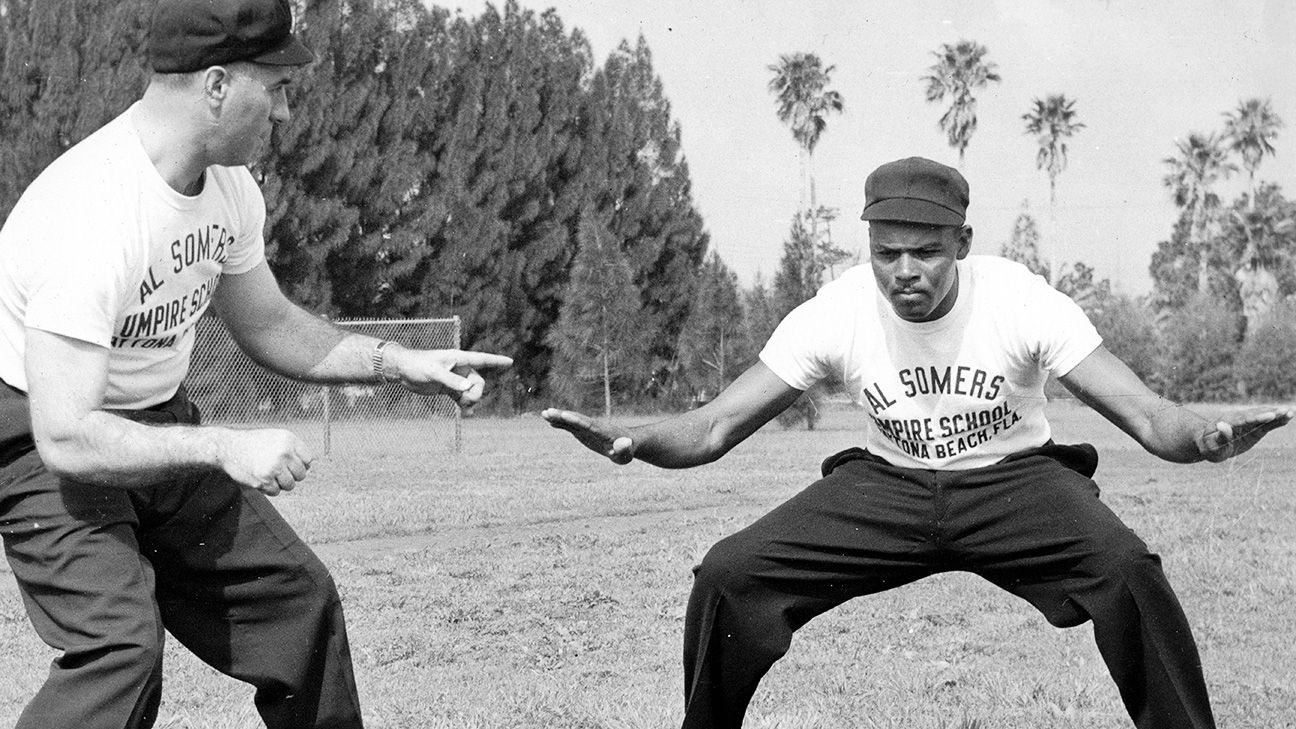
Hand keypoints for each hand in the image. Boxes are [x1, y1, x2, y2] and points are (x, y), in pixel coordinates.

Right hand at [216, 428, 313, 495]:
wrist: (228, 447)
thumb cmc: (254, 443)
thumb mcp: (276, 438)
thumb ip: (293, 449)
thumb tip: (309, 466)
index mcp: (289, 440)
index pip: (308, 460)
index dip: (299, 465)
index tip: (289, 464)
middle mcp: (284, 453)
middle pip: (301, 475)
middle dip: (291, 475)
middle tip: (277, 470)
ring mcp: (274, 467)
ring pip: (290, 485)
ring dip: (280, 483)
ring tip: (268, 474)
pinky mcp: (264, 480)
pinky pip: (276, 492)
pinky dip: (268, 488)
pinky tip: (259, 478)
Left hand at [387, 347, 512, 407]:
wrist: (403, 370)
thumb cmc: (418, 365)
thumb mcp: (434, 372)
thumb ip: (451, 381)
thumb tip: (467, 388)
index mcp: (459, 359)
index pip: (482, 359)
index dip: (496, 361)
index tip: (510, 362)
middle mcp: (459, 368)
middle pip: (478, 382)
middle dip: (476, 393)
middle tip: (466, 401)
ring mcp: (454, 379)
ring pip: (471, 391)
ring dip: (470, 401)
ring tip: (465, 410)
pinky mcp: (448, 388)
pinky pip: (461, 397)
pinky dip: (465, 405)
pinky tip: (467, 413)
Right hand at [540, 408, 633, 463]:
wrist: (628, 442)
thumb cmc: (627, 450)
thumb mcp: (626, 453)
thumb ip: (624, 449)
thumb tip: (625, 444)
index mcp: (602, 431)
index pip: (588, 425)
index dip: (577, 420)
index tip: (565, 415)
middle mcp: (593, 426)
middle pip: (577, 419)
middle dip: (563, 416)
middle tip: (548, 411)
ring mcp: (588, 428)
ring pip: (572, 421)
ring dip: (559, 417)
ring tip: (544, 413)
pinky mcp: (584, 432)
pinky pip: (571, 426)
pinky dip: (561, 423)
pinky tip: (550, 421)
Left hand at [1196, 406, 1294, 462]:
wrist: (1209, 443)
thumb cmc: (1209, 446)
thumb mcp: (1211, 445)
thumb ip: (1219, 436)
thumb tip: (1223, 425)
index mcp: (1228, 421)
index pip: (1245, 419)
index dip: (1258, 417)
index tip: (1270, 415)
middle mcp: (1239, 418)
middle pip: (1256, 415)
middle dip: (1271, 413)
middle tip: (1285, 411)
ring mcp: (1247, 422)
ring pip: (1263, 417)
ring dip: (1276, 414)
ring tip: (1290, 412)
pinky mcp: (1254, 428)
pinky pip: (1267, 424)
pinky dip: (1277, 421)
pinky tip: (1288, 417)